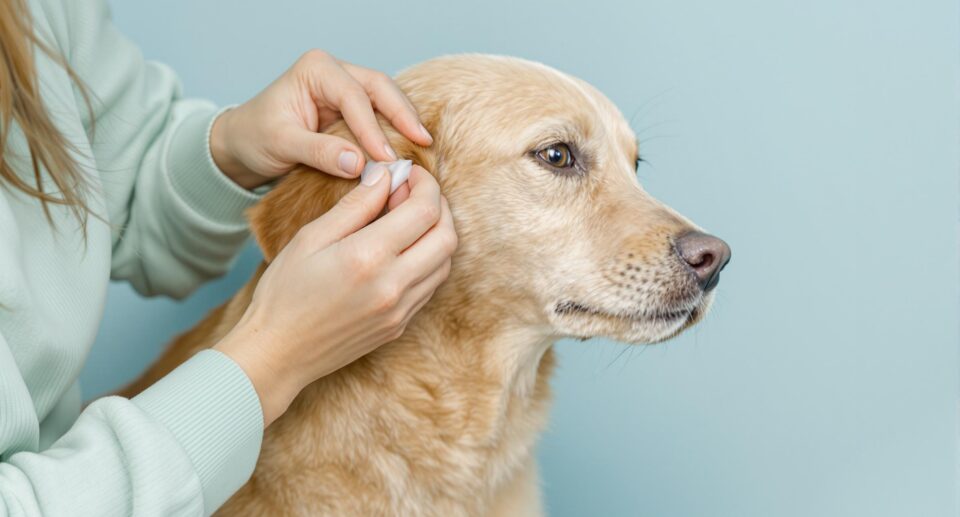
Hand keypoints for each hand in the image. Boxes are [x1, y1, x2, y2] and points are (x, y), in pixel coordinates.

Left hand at [209, 50, 432, 188]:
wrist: (245, 144)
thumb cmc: (256, 137)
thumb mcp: (282, 144)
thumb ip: (319, 152)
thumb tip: (359, 164)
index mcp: (315, 69)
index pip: (353, 96)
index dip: (372, 128)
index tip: (386, 158)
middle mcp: (335, 72)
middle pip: (379, 87)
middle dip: (402, 114)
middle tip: (422, 141)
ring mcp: (346, 87)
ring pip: (386, 97)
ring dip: (405, 120)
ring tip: (423, 145)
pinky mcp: (353, 107)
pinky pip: (381, 113)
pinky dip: (397, 128)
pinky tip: (411, 146)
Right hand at [213, 166, 456, 425]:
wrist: (278, 353)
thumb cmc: (285, 292)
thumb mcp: (311, 238)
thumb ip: (355, 206)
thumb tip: (385, 177)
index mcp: (369, 258)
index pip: (424, 211)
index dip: (425, 184)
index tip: (409, 173)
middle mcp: (394, 286)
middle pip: (447, 237)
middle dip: (438, 207)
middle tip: (413, 193)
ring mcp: (400, 310)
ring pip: (445, 263)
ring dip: (436, 235)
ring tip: (408, 220)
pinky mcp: (399, 326)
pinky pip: (430, 286)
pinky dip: (428, 261)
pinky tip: (403, 250)